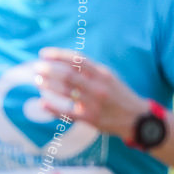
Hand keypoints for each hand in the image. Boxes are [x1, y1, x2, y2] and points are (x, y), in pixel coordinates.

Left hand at [35, 48, 150, 140]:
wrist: (137, 119)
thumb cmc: (117, 94)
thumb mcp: (108, 77)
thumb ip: (88, 69)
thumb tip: (61, 59)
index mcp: (103, 74)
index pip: (78, 60)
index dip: (58, 55)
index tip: (43, 54)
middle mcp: (99, 87)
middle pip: (69, 75)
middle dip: (49, 70)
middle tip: (36, 67)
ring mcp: (94, 103)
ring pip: (66, 92)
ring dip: (48, 85)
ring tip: (37, 80)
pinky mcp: (90, 119)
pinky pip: (68, 113)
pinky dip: (53, 108)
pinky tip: (41, 103)